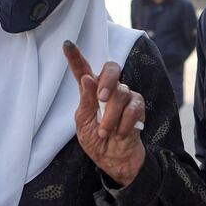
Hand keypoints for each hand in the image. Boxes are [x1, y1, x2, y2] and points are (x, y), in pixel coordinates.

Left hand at [64, 40, 145, 186]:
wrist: (116, 160)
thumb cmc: (97, 141)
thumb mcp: (84, 125)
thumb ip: (86, 102)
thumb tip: (87, 78)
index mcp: (90, 92)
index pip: (83, 70)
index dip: (76, 57)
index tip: (67, 44)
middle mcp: (109, 90)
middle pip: (112, 68)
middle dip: (107, 80)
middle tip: (102, 98)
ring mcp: (126, 96)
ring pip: (121, 93)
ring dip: (111, 117)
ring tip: (105, 132)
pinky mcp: (138, 107)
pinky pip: (133, 108)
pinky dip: (124, 124)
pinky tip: (121, 133)